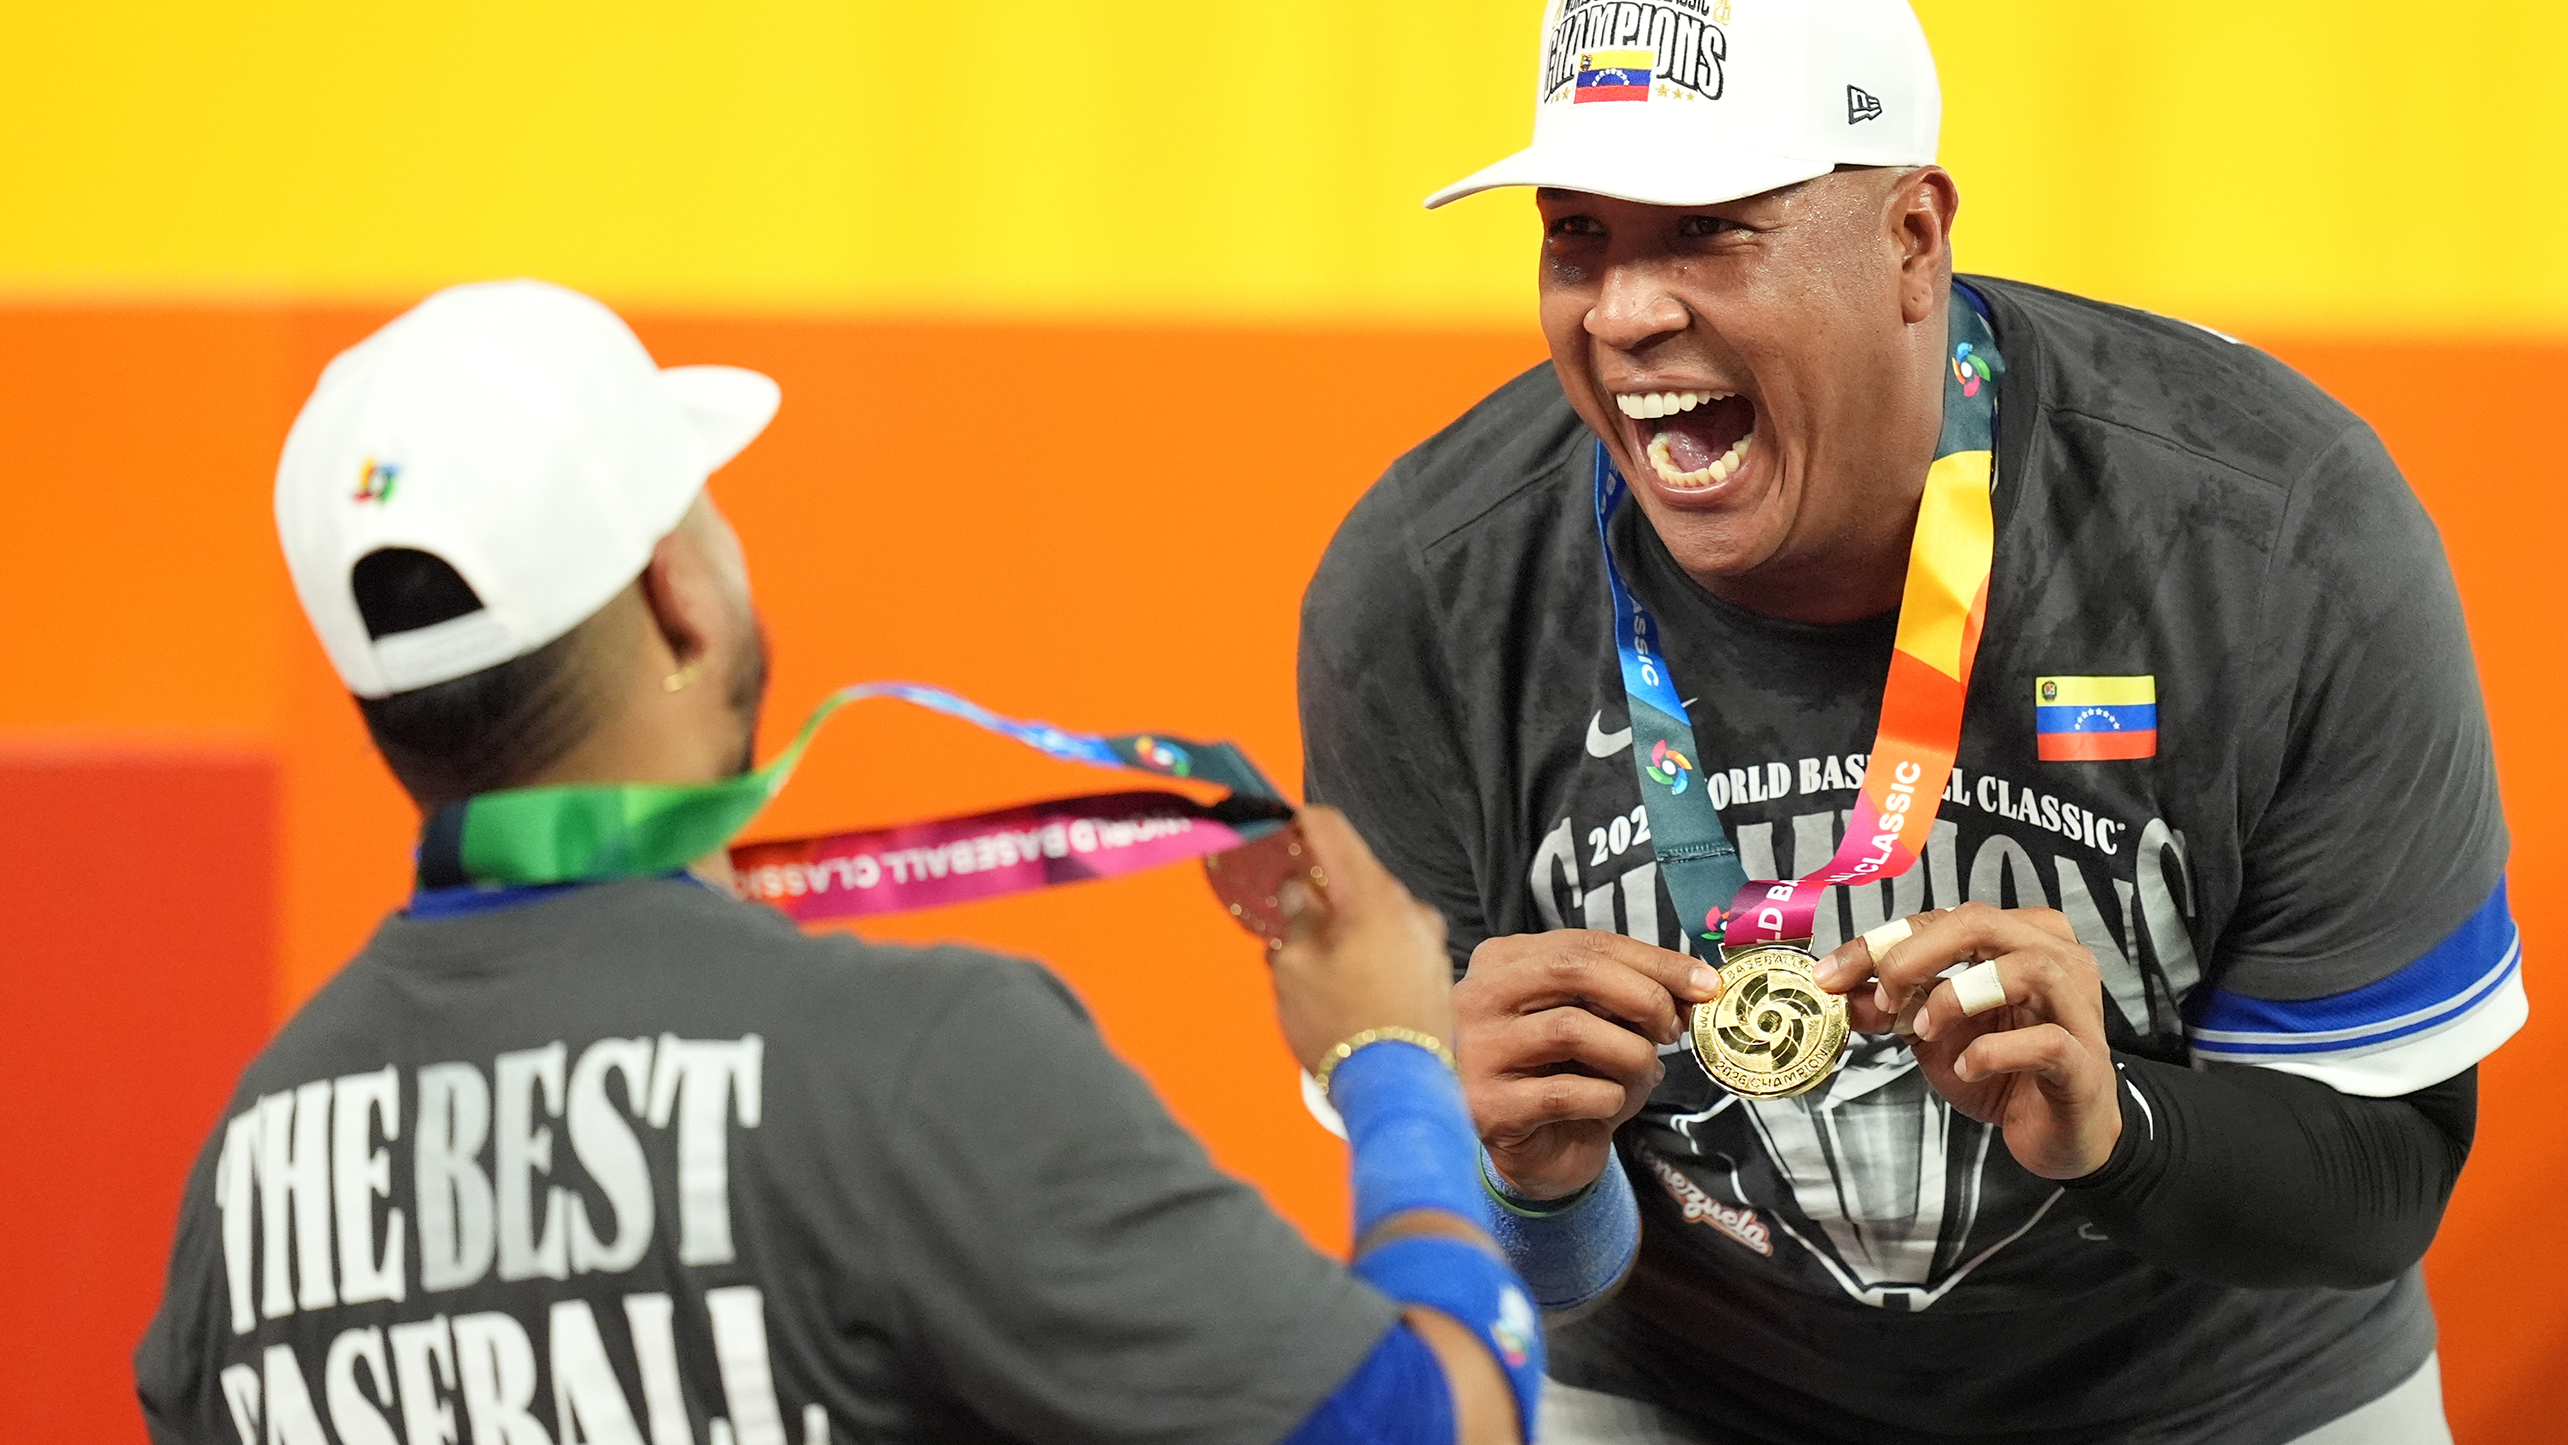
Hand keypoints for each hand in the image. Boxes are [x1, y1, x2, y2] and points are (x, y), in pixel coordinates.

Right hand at [1266, 807, 1455, 1075]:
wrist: (1399, 1095)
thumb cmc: (1342, 1029)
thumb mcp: (1294, 969)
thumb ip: (1295, 917)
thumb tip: (1299, 891)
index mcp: (1374, 896)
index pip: (1334, 829)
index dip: (1300, 821)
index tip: (1278, 825)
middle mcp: (1411, 911)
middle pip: (1356, 873)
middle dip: (1318, 882)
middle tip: (1283, 897)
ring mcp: (1429, 943)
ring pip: (1375, 913)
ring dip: (1341, 920)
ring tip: (1305, 952)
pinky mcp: (1436, 976)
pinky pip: (1392, 944)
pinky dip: (1363, 947)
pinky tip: (1338, 978)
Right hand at [1454, 931, 1723, 1200]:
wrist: (1542, 1151)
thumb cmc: (1573, 1074)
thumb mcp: (1605, 1022)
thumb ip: (1636, 993)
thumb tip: (1697, 983)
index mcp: (1502, 961)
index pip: (1584, 943)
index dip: (1653, 961)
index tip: (1705, 984)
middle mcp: (1476, 997)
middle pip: (1571, 970)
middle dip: (1642, 996)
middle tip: (1674, 1029)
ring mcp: (1474, 1052)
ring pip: (1570, 1029)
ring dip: (1630, 1053)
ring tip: (1645, 1072)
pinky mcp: (1486, 1107)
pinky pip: (1565, 1093)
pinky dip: (1607, 1098)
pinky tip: (1610, 1104)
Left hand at [1815, 903, 2120, 1178]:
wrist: (2058, 1133)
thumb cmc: (2004, 1071)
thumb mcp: (1932, 1034)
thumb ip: (1888, 1006)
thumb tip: (1835, 988)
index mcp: (2018, 936)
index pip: (1941, 919)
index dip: (1880, 942)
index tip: (1832, 974)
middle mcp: (2057, 958)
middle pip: (1981, 922)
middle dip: (1915, 956)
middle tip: (1883, 997)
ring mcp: (2078, 1007)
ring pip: (2026, 968)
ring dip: (1958, 996)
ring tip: (1925, 1031)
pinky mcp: (2085, 1060)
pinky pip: (2046, 1041)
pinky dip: (1993, 1051)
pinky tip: (1968, 1067)